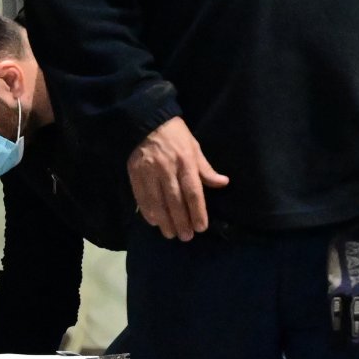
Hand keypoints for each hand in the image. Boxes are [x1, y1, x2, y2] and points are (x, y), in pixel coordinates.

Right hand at [127, 117, 228, 240]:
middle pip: (175, 201)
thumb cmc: (176, 135)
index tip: (201, 227)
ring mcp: (149, 172)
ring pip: (157, 202)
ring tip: (170, 234)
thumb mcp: (194, 147)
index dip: (197, 211)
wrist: (146, 121)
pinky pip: (141, 196)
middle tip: (186, 237)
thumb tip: (223, 183)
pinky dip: (147, 211)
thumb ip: (206, 169)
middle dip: (181, 221)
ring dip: (164, 221)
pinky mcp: (135, 173)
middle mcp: (167, 169)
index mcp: (186, 161)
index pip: (193, 192)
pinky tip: (153, 222)